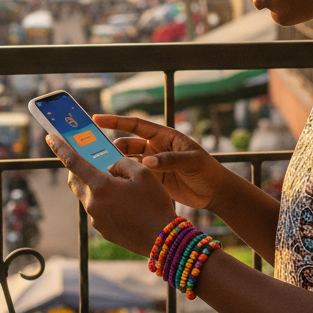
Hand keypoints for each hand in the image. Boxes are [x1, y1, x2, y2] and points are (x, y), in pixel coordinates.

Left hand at [46, 135, 176, 255]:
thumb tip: (111, 167)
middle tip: (91, 162)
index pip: (73, 163)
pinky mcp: (103, 230)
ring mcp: (96, 219)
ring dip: (95, 187)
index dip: (60, 148)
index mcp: (100, 187)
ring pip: (87, 196)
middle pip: (75, 181)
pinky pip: (98, 210)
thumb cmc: (154, 204)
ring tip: (118, 185)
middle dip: (78, 169)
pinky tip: (124, 203)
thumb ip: (122, 163)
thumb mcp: (143, 173)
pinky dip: (105, 202)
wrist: (162, 239)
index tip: (50, 138)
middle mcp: (93, 204)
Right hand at [92, 115, 233, 210]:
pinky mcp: (154, 180)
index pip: (136, 125)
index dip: (116, 121)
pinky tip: (115, 182)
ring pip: (129, 162)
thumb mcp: (191, 162)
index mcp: (165, 136)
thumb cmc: (208, 171)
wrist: (216, 193)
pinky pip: (135, 177)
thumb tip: (147, 161)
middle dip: (114, 147)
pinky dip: (125, 178)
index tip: (97, 119)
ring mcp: (154, 165)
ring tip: (105, 170)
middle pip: (128, 144)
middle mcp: (156, 148)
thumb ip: (169, 160)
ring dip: (118, 164)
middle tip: (100, 155)